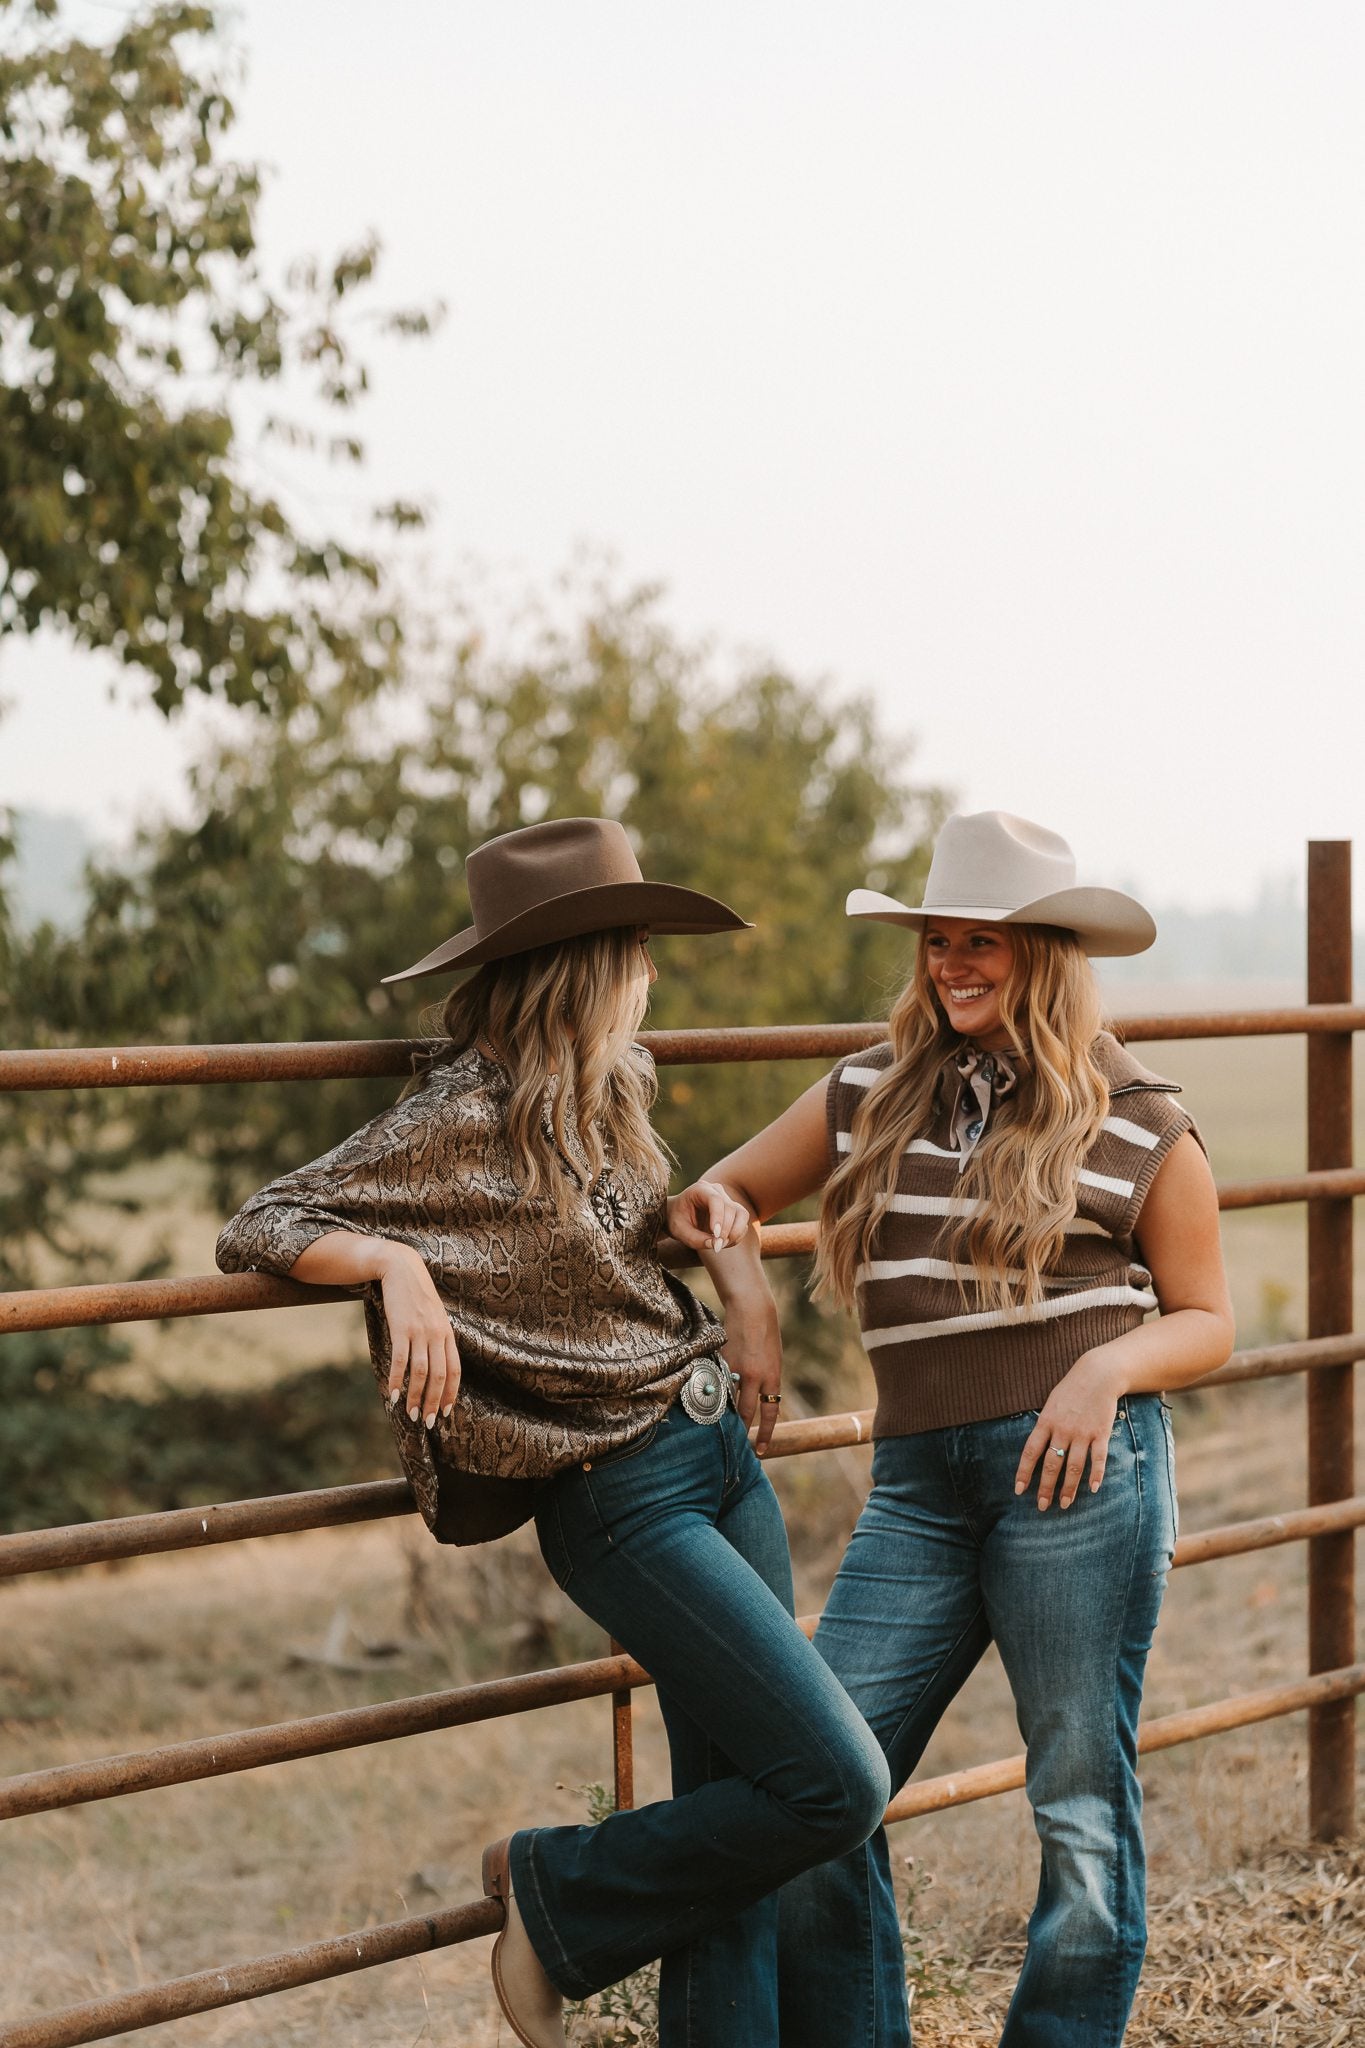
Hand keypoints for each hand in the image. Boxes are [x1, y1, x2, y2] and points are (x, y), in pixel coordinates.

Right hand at [378, 1244, 461, 1427]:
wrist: (401, 1269)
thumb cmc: (417, 1296)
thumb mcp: (435, 1316)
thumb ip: (438, 1338)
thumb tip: (436, 1367)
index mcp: (448, 1333)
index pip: (455, 1370)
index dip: (450, 1393)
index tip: (445, 1412)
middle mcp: (437, 1334)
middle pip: (440, 1375)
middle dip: (434, 1402)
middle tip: (427, 1422)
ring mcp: (420, 1331)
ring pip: (421, 1372)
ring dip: (416, 1396)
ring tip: (410, 1414)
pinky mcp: (401, 1328)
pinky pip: (401, 1360)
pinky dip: (397, 1380)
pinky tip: (393, 1395)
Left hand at [666, 1179, 751, 1253]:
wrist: (678, 1215)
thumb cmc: (676, 1220)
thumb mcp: (678, 1231)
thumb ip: (694, 1239)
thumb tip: (715, 1244)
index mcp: (700, 1189)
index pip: (715, 1200)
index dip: (718, 1217)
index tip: (716, 1235)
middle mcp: (716, 1191)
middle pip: (730, 1208)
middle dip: (726, 1229)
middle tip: (717, 1246)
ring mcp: (727, 1199)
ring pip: (742, 1214)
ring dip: (735, 1233)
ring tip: (720, 1245)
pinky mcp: (733, 1211)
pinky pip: (742, 1223)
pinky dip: (737, 1236)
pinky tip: (724, 1243)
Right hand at [720, 1290, 783, 1456]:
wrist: (753, 1309)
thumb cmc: (766, 1335)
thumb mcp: (773, 1361)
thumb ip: (766, 1382)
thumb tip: (758, 1401)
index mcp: (772, 1377)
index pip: (769, 1413)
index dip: (764, 1433)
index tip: (759, 1450)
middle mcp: (755, 1377)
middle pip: (746, 1412)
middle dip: (741, 1429)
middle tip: (736, 1444)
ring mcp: (736, 1369)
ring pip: (728, 1400)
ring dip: (725, 1413)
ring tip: (718, 1427)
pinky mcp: (722, 1361)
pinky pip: (717, 1382)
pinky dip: (714, 1391)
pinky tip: (706, 1398)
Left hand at [1014, 1354, 1122, 1509]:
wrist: (1098, 1374)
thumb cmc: (1071, 1390)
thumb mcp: (1050, 1404)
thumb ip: (1044, 1426)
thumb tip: (1036, 1450)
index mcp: (1046, 1421)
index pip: (1031, 1452)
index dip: (1024, 1472)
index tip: (1019, 1490)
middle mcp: (1063, 1429)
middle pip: (1052, 1464)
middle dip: (1046, 1488)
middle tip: (1042, 1506)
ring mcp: (1083, 1432)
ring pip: (1074, 1466)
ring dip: (1069, 1488)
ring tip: (1064, 1504)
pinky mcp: (1101, 1433)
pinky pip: (1098, 1458)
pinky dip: (1096, 1475)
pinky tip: (1093, 1489)